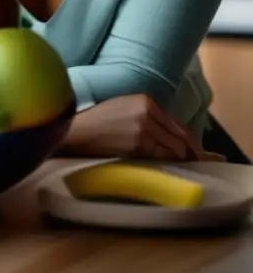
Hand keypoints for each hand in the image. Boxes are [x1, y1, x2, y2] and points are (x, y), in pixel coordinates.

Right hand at [58, 94, 222, 161]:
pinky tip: (171, 171)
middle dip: (191, 153)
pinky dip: (170, 165)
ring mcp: (144, 129)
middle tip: (197, 166)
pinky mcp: (138, 145)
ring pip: (175, 149)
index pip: (177, 125)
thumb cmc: (97, 123)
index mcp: (145, 101)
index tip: (197, 153)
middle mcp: (148, 113)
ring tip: (185, 171)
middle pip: (181, 137)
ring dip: (182, 161)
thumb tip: (174, 139)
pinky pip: (163, 158)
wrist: (75, 132)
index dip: (190, 142)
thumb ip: (149, 118)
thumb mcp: (124, 109)